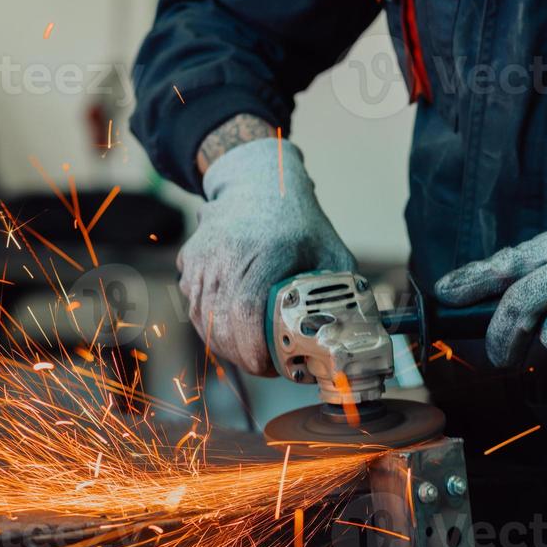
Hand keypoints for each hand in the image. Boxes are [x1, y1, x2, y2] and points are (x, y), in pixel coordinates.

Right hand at [178, 138, 355, 374]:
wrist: (258, 180)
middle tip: (264, 366)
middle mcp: (227, 254)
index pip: (245, 312)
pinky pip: (194, 304)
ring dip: (223, 344)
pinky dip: (209, 324)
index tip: (268, 365)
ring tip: (249, 352)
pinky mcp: (190, 260)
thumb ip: (343, 289)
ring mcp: (203, 257)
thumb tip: (356, 330)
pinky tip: (231, 329)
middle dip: (241, 356)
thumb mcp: (330, 249)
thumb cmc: (297, 219)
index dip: (251, 348)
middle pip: (220, 324)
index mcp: (265, 253)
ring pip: (203, 319)